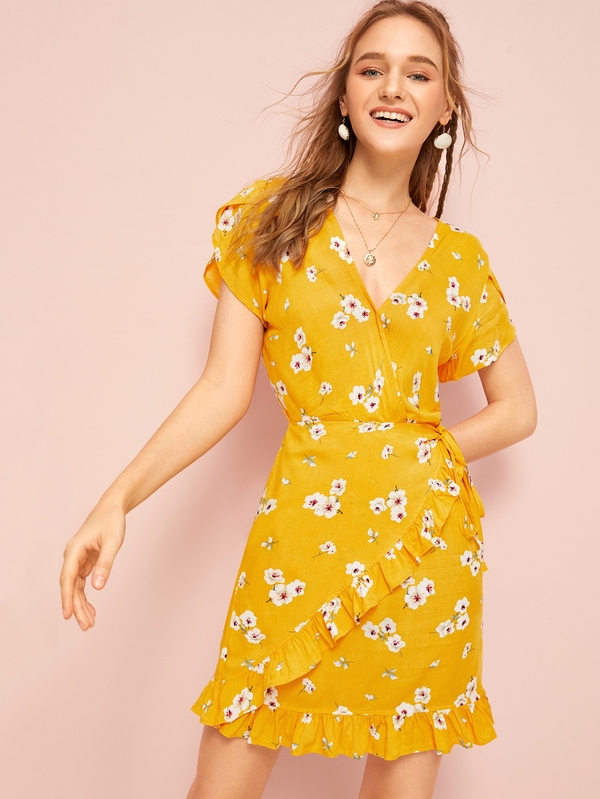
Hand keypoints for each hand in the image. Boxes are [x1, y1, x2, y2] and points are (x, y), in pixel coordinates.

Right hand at [60, 503, 125, 629]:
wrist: (112, 508)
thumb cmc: (112, 522)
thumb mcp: (112, 542)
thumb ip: (105, 564)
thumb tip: (97, 586)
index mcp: (75, 550)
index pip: (67, 578)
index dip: (67, 598)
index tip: (68, 614)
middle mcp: (72, 556)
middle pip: (70, 586)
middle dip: (77, 607)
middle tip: (86, 626)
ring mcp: (77, 560)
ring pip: (75, 587)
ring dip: (81, 605)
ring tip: (89, 623)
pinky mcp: (84, 562)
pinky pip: (81, 583)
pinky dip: (85, 597)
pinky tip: (91, 610)